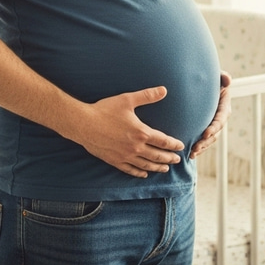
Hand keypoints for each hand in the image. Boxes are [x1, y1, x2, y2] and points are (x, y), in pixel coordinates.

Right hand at [71, 86, 185, 177]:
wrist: (84, 124)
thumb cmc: (105, 110)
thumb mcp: (128, 100)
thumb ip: (147, 96)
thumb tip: (164, 90)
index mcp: (141, 133)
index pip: (163, 141)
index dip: (173, 144)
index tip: (180, 146)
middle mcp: (135, 147)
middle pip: (157, 156)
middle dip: (169, 158)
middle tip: (177, 160)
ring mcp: (125, 156)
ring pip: (146, 165)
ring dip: (157, 167)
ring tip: (165, 169)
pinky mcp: (114, 161)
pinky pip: (130, 170)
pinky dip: (139, 173)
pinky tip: (144, 174)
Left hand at [190, 71, 231, 158]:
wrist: (200, 83)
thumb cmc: (209, 78)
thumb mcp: (216, 76)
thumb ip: (222, 76)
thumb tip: (227, 79)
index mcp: (224, 106)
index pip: (220, 118)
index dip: (214, 127)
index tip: (205, 133)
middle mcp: (220, 117)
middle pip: (215, 133)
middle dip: (206, 142)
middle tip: (195, 147)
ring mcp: (213, 124)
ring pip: (209, 140)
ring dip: (202, 147)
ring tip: (192, 153)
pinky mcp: (205, 128)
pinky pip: (203, 141)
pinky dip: (198, 148)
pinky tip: (190, 155)